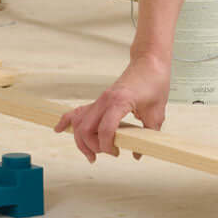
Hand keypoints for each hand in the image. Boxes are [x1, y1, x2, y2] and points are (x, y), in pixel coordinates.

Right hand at [52, 54, 169, 162]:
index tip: (117, 152)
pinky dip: (68, 121)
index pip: (104, 130)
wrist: (149, 62)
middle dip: (93, 147)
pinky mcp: (100, 100)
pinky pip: (79, 111)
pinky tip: (59, 129)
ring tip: (91, 155)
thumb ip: (148, 134)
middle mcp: (105, 100)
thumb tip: (138, 154)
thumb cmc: (155, 82)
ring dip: (81, 141)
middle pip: (85, 128)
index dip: (107, 146)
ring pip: (79, 122)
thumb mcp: (157, 112)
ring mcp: (100, 100)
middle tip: (110, 153)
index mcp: (119, 102)